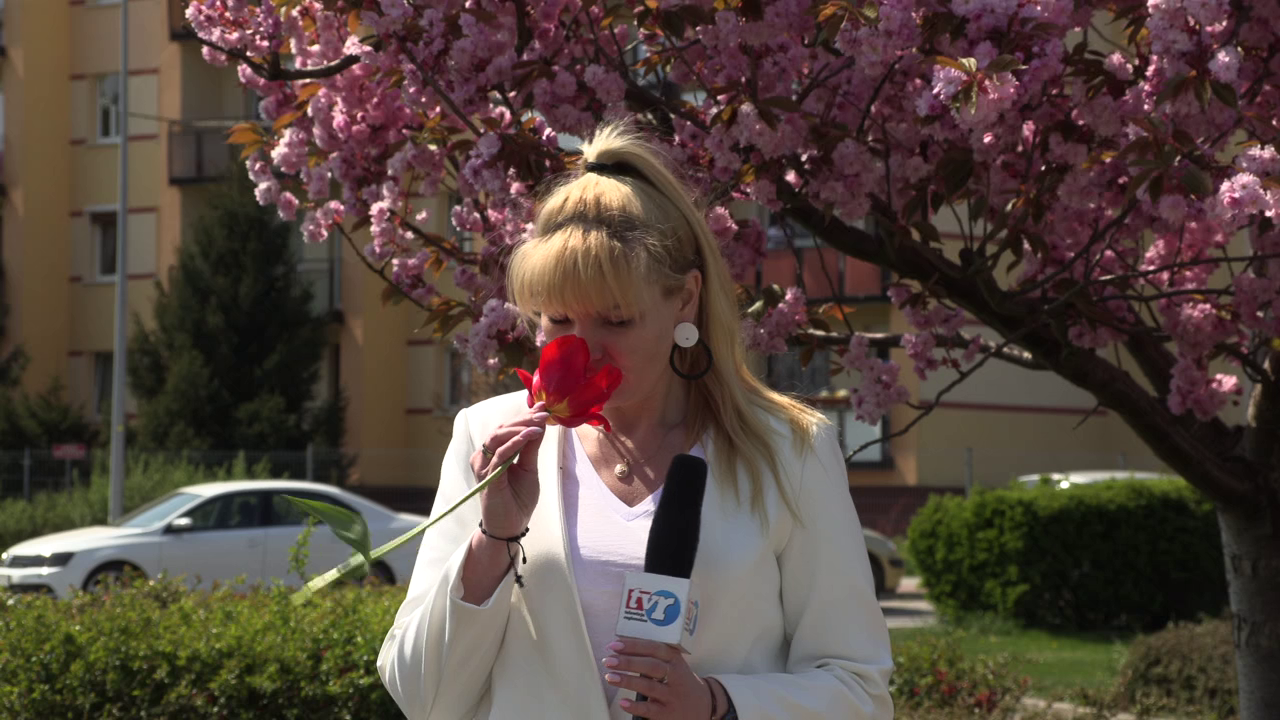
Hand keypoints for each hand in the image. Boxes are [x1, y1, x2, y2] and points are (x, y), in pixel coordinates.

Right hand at [471, 401, 548, 537]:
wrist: (511, 526)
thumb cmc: (518, 499)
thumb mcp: (529, 469)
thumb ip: (531, 447)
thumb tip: (540, 424)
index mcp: (494, 452)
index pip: (508, 428)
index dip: (525, 416)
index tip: (544, 406)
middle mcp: (485, 456)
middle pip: (502, 429)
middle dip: (524, 418)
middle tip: (544, 412)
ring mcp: (484, 466)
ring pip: (498, 437)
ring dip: (520, 427)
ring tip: (540, 422)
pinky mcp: (488, 477)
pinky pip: (500, 454)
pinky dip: (516, 442)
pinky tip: (530, 435)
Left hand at [602, 638, 712, 718]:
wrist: (703, 705)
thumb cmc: (680, 681)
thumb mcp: (674, 664)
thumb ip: (654, 656)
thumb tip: (622, 648)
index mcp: (674, 660)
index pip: (654, 648)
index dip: (634, 645)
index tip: (615, 645)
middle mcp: (675, 676)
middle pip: (651, 666)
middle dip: (628, 662)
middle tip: (608, 660)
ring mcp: (672, 696)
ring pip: (649, 686)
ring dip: (628, 681)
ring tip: (610, 677)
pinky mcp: (668, 713)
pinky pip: (650, 709)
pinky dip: (635, 706)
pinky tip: (622, 702)